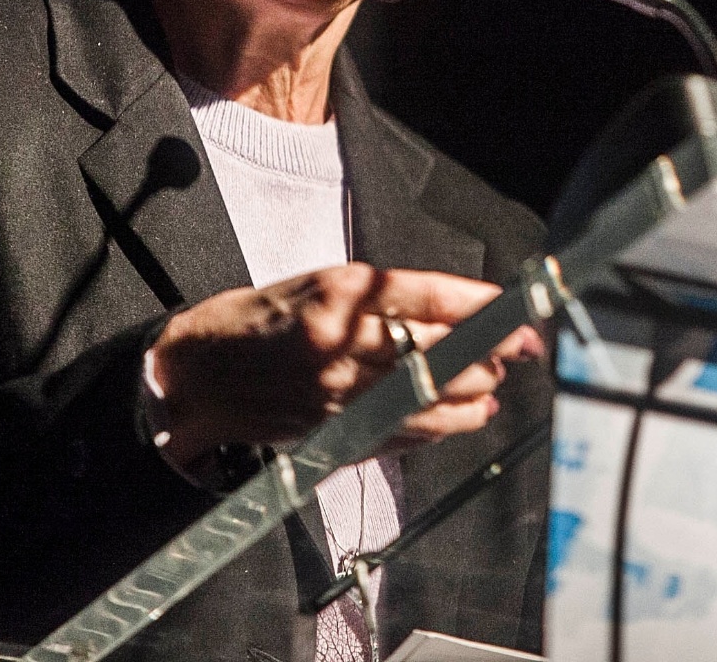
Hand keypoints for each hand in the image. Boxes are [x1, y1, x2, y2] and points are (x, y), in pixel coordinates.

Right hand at [146, 263, 543, 470]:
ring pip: (428, 396)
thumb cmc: (260, 319)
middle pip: (439, 351)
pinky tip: (467, 414)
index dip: (485, 306)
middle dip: (491, 351)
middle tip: (520, 346)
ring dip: (476, 392)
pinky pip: (403, 432)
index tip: (520, 309)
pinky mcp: (333, 432)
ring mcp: (337, 393)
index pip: (431, 297)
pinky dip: (443, 425)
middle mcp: (341, 342)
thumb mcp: (321, 283)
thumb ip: (384, 296)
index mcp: (339, 292)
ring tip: (496, 381)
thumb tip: (458, 309)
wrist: (195, 374)